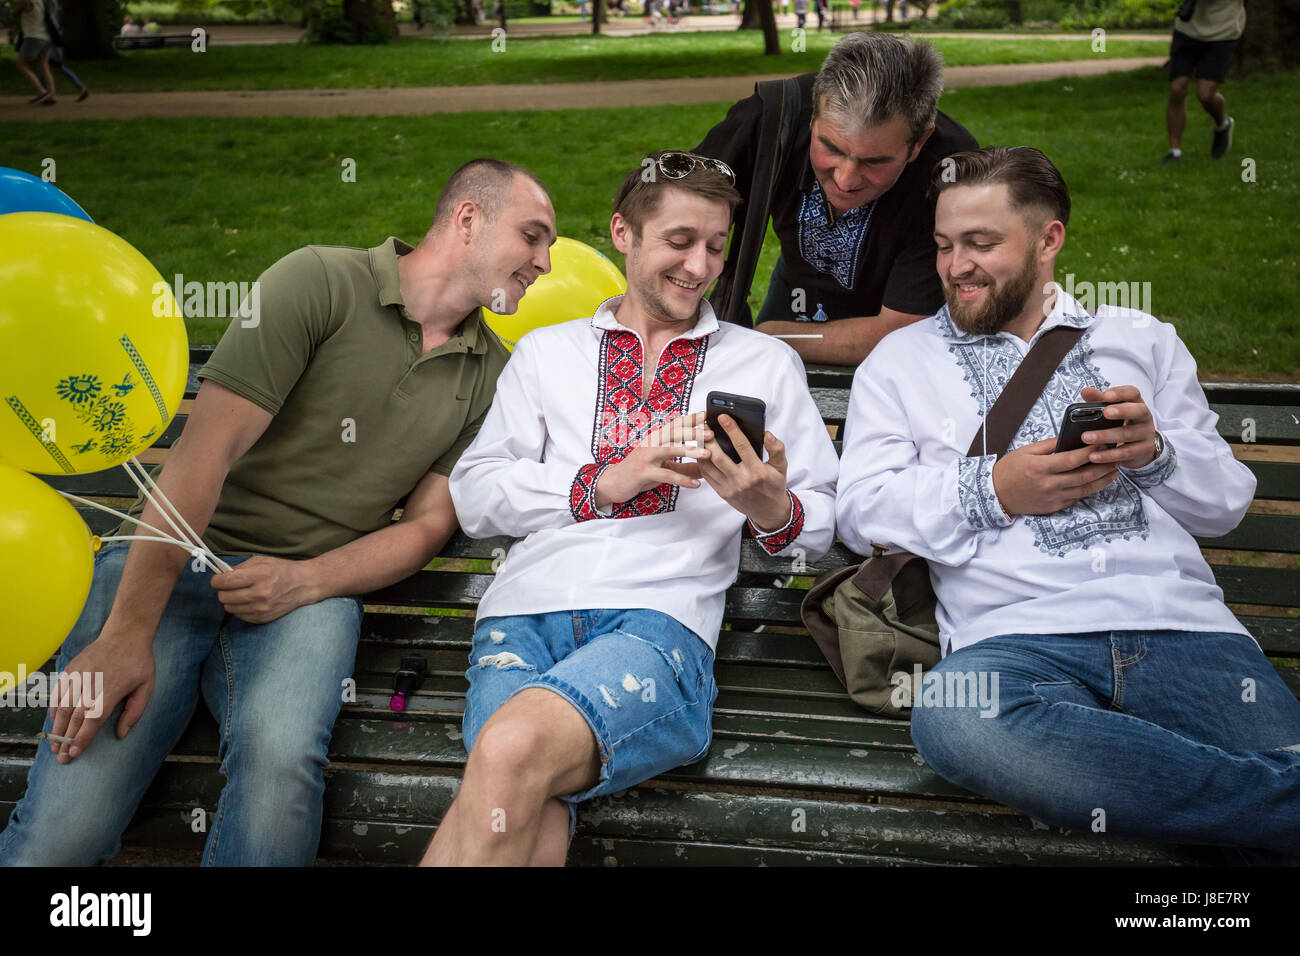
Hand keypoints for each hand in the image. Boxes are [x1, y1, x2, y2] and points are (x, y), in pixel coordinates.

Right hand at [48, 626, 154, 762]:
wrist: (125, 634)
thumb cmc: (138, 662)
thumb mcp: (147, 686)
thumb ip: (134, 712)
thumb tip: (121, 734)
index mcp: (112, 689)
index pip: (93, 719)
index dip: (82, 737)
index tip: (75, 752)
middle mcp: (91, 683)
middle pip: (75, 716)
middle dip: (66, 739)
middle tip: (62, 758)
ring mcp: (78, 675)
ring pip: (63, 706)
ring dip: (57, 728)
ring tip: (55, 745)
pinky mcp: (70, 670)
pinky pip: (58, 693)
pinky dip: (54, 710)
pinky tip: (55, 723)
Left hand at [210, 555, 316, 623]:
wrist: (303, 585)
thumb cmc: (281, 570)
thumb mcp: (261, 561)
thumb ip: (239, 568)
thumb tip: (220, 576)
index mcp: (260, 575)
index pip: (225, 581)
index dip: (217, 580)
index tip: (218, 579)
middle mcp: (261, 593)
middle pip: (223, 596)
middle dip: (223, 590)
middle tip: (230, 586)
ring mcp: (261, 608)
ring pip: (229, 607)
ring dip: (231, 600)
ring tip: (241, 593)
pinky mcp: (262, 618)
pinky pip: (238, 615)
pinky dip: (240, 608)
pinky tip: (249, 601)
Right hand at [594, 411, 710, 508]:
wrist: (613, 482)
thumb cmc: (639, 472)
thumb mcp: (661, 467)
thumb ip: (682, 467)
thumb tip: (704, 469)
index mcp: (655, 439)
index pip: (674, 425)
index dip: (690, 419)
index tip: (706, 414)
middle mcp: (650, 443)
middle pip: (674, 433)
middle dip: (694, 432)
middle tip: (711, 433)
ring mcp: (646, 457)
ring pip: (670, 450)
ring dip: (690, 451)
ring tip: (708, 454)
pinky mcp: (643, 472)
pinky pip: (666, 474)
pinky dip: (682, 479)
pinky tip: (695, 484)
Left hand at [698, 414, 790, 529]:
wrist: (769, 512)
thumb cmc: (774, 485)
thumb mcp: (781, 467)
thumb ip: (777, 449)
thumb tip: (767, 434)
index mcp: (757, 471)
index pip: (742, 446)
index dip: (731, 430)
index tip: (722, 417)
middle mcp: (742, 480)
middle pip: (719, 456)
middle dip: (709, 439)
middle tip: (703, 424)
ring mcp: (729, 488)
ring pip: (709, 466)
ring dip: (701, 449)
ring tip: (699, 435)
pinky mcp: (722, 493)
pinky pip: (707, 475)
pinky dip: (701, 461)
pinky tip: (700, 451)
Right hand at [992, 437, 1118, 516]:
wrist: (996, 495)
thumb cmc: (1009, 470)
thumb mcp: (1026, 452)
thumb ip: (1049, 445)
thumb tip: (1070, 437)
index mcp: (1041, 468)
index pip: (1073, 459)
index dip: (1091, 450)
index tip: (1103, 441)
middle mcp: (1049, 484)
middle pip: (1084, 475)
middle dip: (1103, 465)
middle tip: (1116, 456)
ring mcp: (1053, 498)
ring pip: (1085, 488)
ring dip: (1102, 479)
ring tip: (1114, 470)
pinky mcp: (1055, 507)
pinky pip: (1077, 497)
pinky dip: (1090, 489)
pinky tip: (1098, 481)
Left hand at [1078, 386, 1158, 467]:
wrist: (1142, 448)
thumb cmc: (1122, 424)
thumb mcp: (1113, 411)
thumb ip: (1099, 401)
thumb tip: (1085, 391)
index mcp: (1136, 404)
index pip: (1133, 393)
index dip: (1121, 393)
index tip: (1106, 395)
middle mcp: (1144, 417)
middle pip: (1137, 411)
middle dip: (1122, 411)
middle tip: (1105, 412)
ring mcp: (1146, 434)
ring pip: (1127, 434)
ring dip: (1106, 436)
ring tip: (1086, 437)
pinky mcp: (1143, 451)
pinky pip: (1125, 453)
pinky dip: (1108, 455)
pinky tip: (1093, 456)